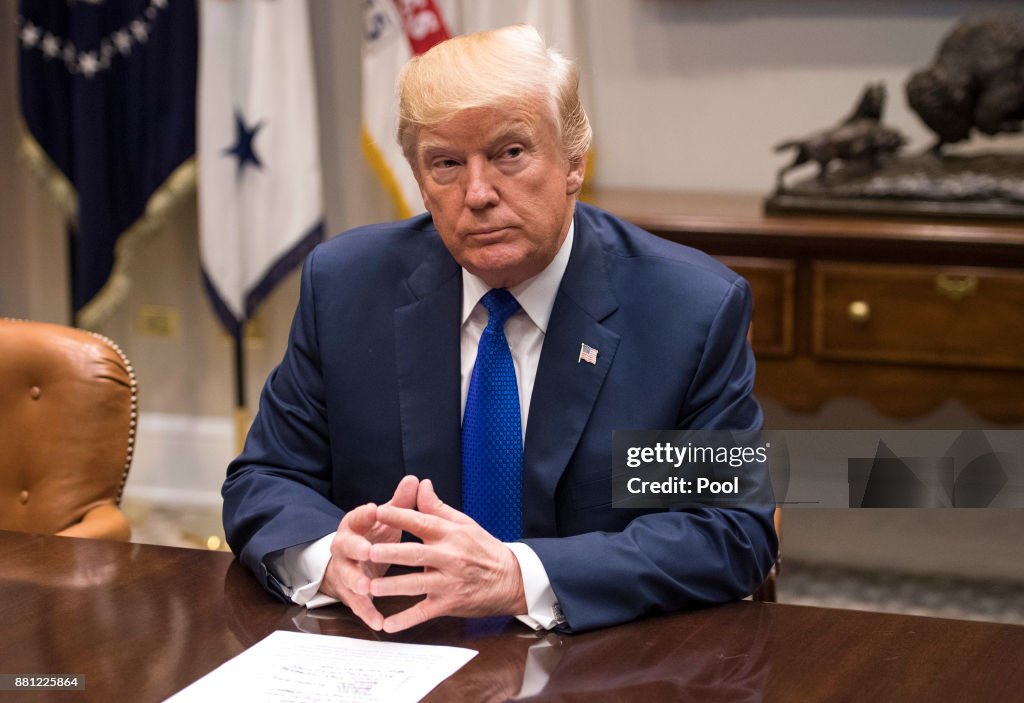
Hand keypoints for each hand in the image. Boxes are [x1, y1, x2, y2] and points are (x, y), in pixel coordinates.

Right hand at [320, 474, 419, 629]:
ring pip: (347, 576)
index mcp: (354, 525)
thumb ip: (400, 503)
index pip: (357, 516)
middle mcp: (345, 547)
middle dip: (356, 548)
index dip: (364, 514)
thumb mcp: (385, 519)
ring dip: (357, 582)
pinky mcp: (349, 593)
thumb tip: (415, 479)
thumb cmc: (373, 535)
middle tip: (368, 550)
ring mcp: (344, 571)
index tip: (374, 510)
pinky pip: (357, 604)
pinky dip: (367, 612)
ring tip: (368, 587)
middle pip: (346, 546)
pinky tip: (379, 622)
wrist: (351, 562)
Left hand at [367, 478, 527, 632]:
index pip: (422, 522)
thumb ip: (437, 507)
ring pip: (417, 585)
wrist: (511, 580)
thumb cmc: (484, 549)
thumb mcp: (464, 524)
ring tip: (371, 587)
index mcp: (451, 535)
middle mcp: (449, 558)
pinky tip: (387, 625)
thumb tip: (421, 484)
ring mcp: (448, 583)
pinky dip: (406, 620)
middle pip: (416, 554)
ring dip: (394, 586)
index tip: (378, 511)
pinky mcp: (449, 604)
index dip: (400, 516)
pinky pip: (424, 613)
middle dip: (392, 553)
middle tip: (369, 551)